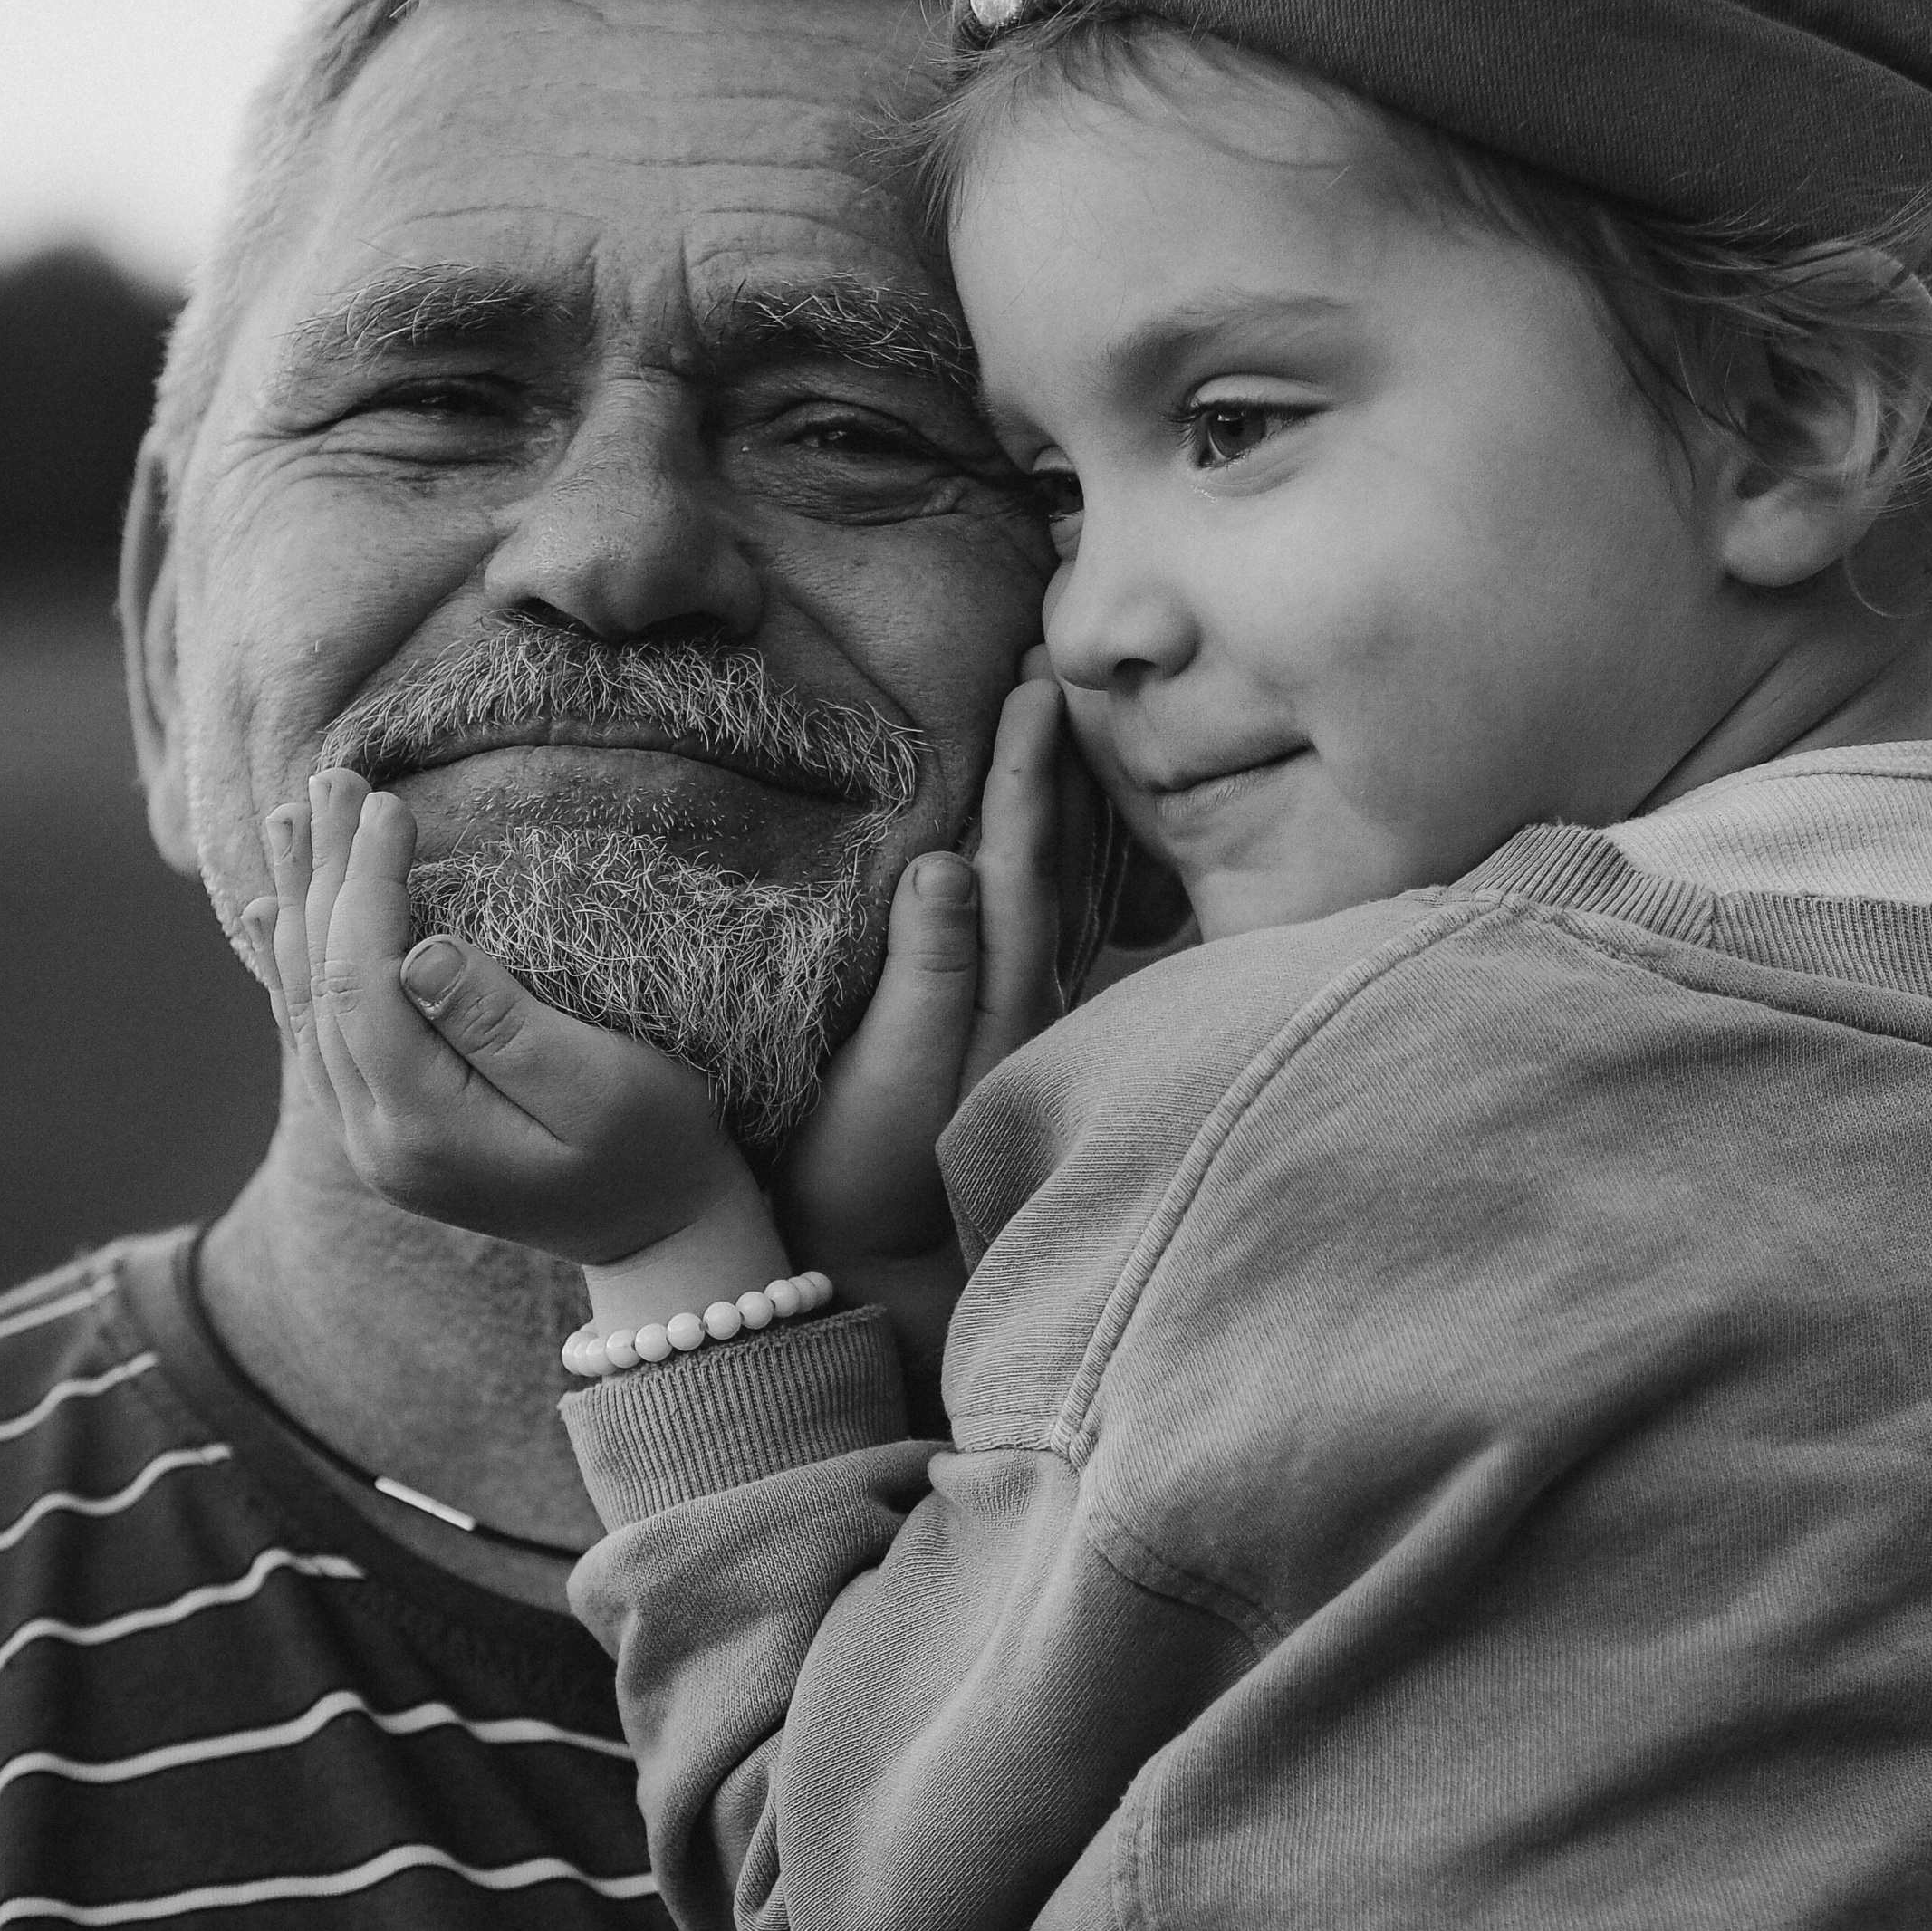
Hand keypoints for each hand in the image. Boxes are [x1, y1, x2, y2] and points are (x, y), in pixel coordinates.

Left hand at [247, 768, 781, 1310]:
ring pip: (306, 1007)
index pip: (364, 985)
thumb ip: (507, 1025)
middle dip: (322, 876)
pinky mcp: (383, 1133)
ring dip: (299, 906)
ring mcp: (370, 1144)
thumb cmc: (656, 1149)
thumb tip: (419, 951)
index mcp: (425, 1128)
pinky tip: (272, 911)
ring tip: (288, 817)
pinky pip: (315, 1036)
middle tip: (330, 778)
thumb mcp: (606, 1086)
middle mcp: (375, 1142)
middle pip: (320, 988)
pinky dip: (294, 964)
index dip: (367, 886)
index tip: (391, 804)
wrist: (658, 1235)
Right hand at [771, 667, 1072, 1387]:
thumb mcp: (884, 1080)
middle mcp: (1033, 995)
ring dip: (1065, 796)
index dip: (1026, 769)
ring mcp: (1027, 1013)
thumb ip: (926, 976)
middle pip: (1062, 854)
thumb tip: (948, 862)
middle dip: (1060, 756)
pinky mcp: (1006, 1031)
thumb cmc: (864, 1177)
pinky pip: (1053, 916)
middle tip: (1058, 659)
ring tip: (1063, 716)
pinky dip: (1059, 855)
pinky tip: (1057, 829)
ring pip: (1067, 881)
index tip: (1033, 682)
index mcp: (1003, 993)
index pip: (1021, 856)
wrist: (878, 1271)